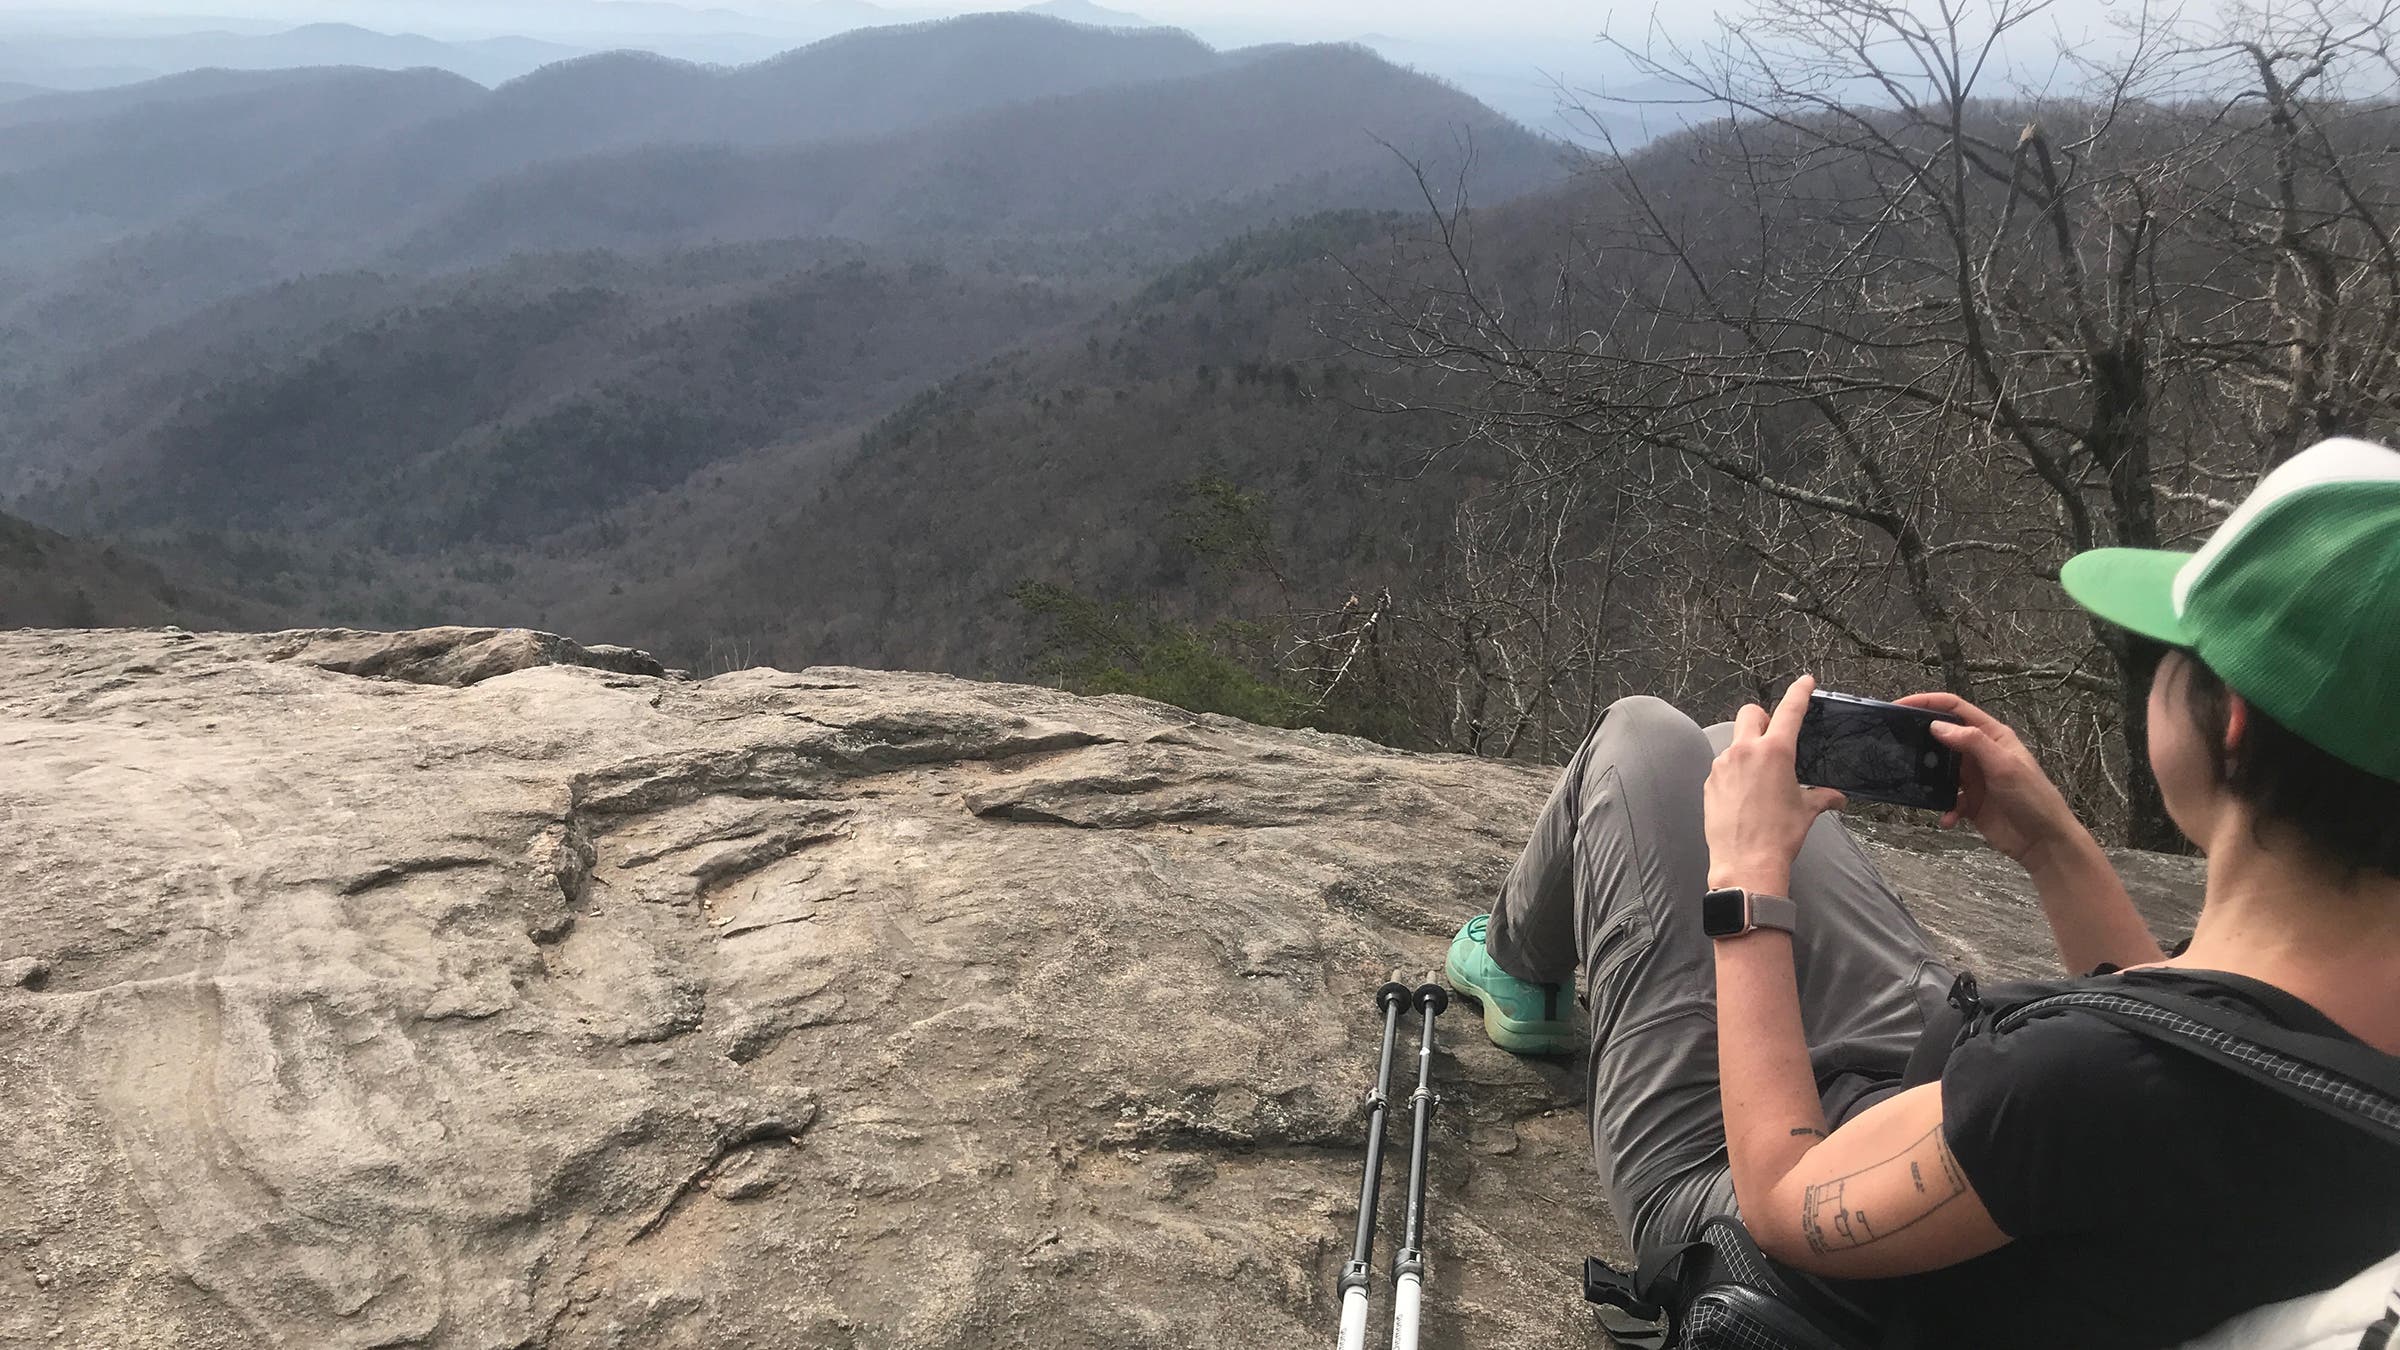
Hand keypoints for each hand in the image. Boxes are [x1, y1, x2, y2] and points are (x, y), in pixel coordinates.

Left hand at [1705, 675, 1847, 890]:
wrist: (1746, 862)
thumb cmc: (1779, 836)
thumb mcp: (1806, 811)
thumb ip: (1822, 797)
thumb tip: (1837, 798)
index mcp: (1775, 752)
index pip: (1790, 710)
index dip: (1799, 692)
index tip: (1805, 681)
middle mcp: (1746, 751)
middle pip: (1751, 713)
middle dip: (1762, 718)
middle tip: (1773, 739)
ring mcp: (1723, 765)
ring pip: (1735, 742)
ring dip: (1747, 750)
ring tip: (1760, 778)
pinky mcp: (1709, 782)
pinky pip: (1723, 766)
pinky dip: (1734, 772)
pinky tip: (1744, 795)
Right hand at [1892, 691, 2079, 866]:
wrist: (2044, 842)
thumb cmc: (2032, 798)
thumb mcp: (2004, 765)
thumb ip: (1972, 742)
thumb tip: (1937, 725)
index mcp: (1992, 736)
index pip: (1956, 709)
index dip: (1928, 703)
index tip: (1900, 706)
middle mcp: (1981, 753)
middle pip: (1944, 737)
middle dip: (1922, 740)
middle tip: (1896, 744)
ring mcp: (1974, 778)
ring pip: (1940, 769)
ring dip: (1928, 777)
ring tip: (1915, 782)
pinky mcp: (1970, 802)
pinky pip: (1946, 800)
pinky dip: (1943, 808)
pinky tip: (1947, 818)